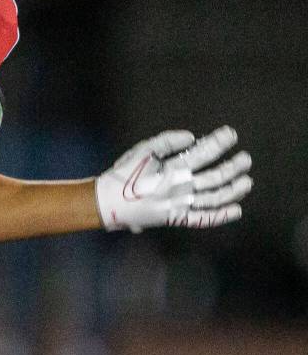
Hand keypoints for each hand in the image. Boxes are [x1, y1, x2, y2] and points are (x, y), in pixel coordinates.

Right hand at [96, 126, 251, 232]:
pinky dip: (221, 216)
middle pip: (215, 177)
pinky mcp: (177, 219)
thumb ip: (166, 142)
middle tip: (245, 159)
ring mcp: (181, 206)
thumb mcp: (140, 152)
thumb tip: (192, 137)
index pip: (202, 154)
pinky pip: (203, 220)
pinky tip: (237, 211)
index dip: (218, 142)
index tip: (231, 134)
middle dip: (233, 167)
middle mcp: (180, 189)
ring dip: (234, 190)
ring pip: (214, 199)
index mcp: (172, 171)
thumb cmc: (123, 175)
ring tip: (247, 182)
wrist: (108, 203)